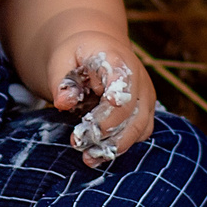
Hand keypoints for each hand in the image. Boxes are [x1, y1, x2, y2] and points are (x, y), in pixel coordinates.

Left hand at [44, 33, 153, 168]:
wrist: (96, 48)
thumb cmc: (77, 54)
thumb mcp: (61, 59)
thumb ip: (62, 80)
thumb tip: (63, 102)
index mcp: (118, 60)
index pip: (120, 87)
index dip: (109, 110)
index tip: (88, 126)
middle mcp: (138, 78)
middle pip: (131, 113)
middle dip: (105, 133)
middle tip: (78, 143)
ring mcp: (145, 96)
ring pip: (139, 128)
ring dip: (114, 146)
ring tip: (88, 157)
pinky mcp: (145, 111)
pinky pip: (139, 133)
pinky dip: (120, 146)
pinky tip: (98, 155)